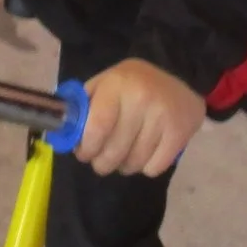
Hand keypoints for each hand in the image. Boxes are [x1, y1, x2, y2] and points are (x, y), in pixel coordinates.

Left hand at [75, 59, 204, 176]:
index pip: (97, 129)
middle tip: (102, 162)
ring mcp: (163, 116)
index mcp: (117, 84)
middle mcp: (141, 98)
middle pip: (114, 151)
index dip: (87, 148)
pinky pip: (154, 167)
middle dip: (102, 163)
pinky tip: (146, 152)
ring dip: (125, 166)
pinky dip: (146, 167)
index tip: (84, 154)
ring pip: (134, 163)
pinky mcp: (180, 133)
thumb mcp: (104, 84)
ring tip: (125, 156)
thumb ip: (84, 107)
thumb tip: (66, 136)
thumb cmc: (133, 85)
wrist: (180, 79)